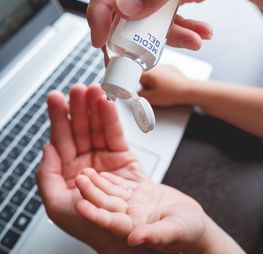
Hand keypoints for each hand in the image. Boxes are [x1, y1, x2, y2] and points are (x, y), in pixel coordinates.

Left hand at [36, 84, 155, 253]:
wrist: (153, 243)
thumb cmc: (107, 237)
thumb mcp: (64, 212)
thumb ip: (49, 182)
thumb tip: (45, 151)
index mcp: (69, 181)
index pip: (61, 144)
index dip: (59, 120)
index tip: (58, 100)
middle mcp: (87, 170)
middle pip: (79, 132)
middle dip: (78, 109)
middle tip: (78, 89)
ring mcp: (107, 164)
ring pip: (98, 130)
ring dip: (95, 109)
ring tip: (94, 90)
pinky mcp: (125, 161)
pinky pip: (116, 137)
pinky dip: (112, 120)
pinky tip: (107, 105)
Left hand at [74, 168, 206, 253]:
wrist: (195, 223)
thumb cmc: (190, 233)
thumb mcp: (176, 231)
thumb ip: (157, 235)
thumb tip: (135, 238)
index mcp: (136, 229)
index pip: (110, 223)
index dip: (94, 214)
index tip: (79, 205)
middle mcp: (131, 217)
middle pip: (107, 204)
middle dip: (91, 192)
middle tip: (78, 180)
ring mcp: (135, 205)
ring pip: (112, 192)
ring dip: (97, 183)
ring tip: (84, 173)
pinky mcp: (140, 194)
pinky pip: (122, 185)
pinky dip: (111, 179)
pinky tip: (101, 173)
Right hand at [87, 0, 260, 48]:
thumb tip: (126, 6)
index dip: (100, 12)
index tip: (101, 40)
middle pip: (120, 4)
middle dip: (133, 34)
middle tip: (140, 55)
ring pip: (142, 19)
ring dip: (166, 35)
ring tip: (193, 39)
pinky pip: (159, 22)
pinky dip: (178, 32)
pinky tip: (197, 33)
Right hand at [140, 64, 191, 106]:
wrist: (188, 90)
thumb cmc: (173, 93)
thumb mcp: (152, 98)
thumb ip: (140, 96)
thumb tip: (137, 94)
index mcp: (149, 72)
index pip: (134, 76)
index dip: (135, 86)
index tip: (140, 91)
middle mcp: (155, 66)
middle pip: (143, 75)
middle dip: (146, 84)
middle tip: (153, 92)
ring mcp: (164, 66)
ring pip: (152, 74)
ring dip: (154, 81)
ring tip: (161, 89)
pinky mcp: (170, 68)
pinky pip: (161, 73)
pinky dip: (162, 79)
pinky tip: (166, 86)